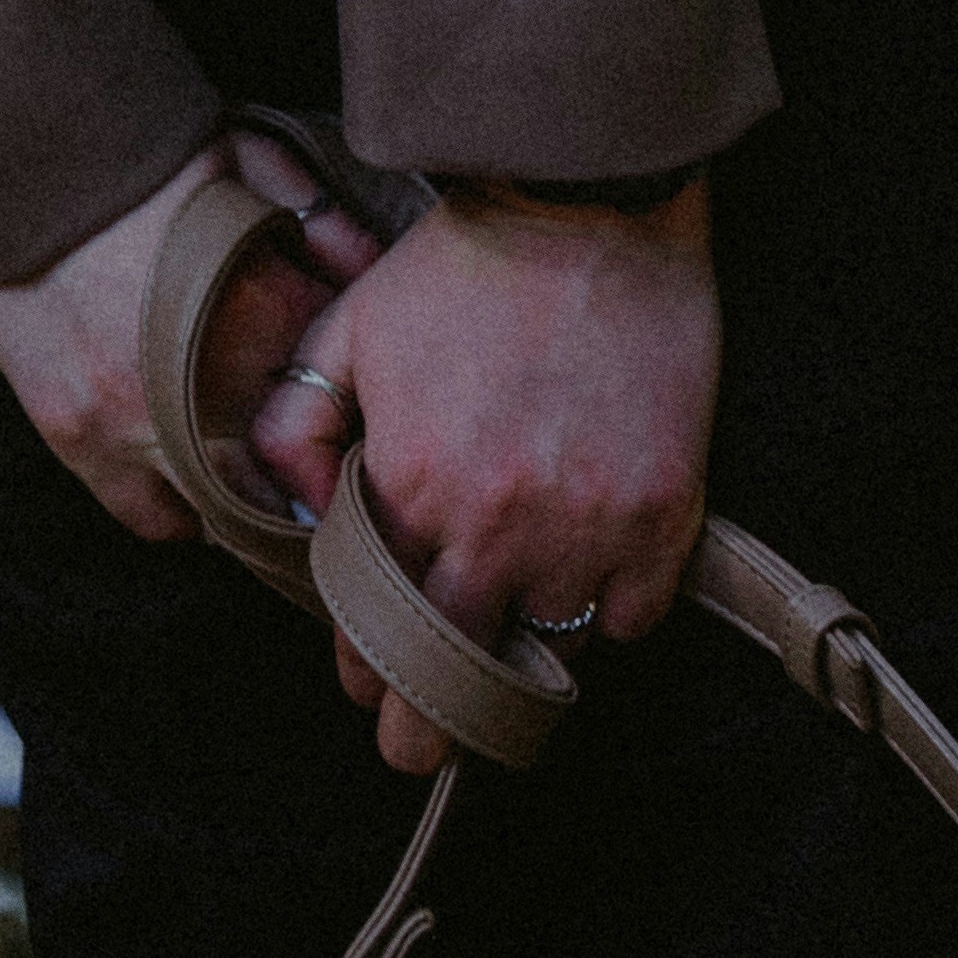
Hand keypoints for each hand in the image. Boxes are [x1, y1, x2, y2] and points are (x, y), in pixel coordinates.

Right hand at [0, 136, 393, 547]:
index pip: (344, 395)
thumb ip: (319, 218)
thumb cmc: (131, 151)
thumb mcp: (246, 156)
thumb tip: (375, 268)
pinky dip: (178, 510)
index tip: (353, 399)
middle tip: (317, 465)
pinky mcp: (75, 434)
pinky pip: (151, 517)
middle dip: (312, 478)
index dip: (353, 398)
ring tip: (257, 483)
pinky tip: (187, 482)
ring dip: (248, 506)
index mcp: (266, 313)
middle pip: (295, 482)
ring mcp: (138, 421)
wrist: (8, 157)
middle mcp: (211, 386)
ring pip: (228, 517)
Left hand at [300, 187, 722, 777]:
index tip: (365, 686)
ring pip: (551, 649)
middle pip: (457, 671)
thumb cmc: (458, 267)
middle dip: (431, 724)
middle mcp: (498, 523)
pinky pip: (633, 615)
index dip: (366, 667)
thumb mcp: (345, 333)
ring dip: (525, 658)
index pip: (375, 625)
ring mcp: (589, 524)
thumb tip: (292, 512)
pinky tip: (586, 592)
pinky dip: (609, 617)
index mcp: (411, 483)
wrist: (582, 205)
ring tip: (509, 658)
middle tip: (418, 752)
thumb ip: (298, 428)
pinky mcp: (665, 511)